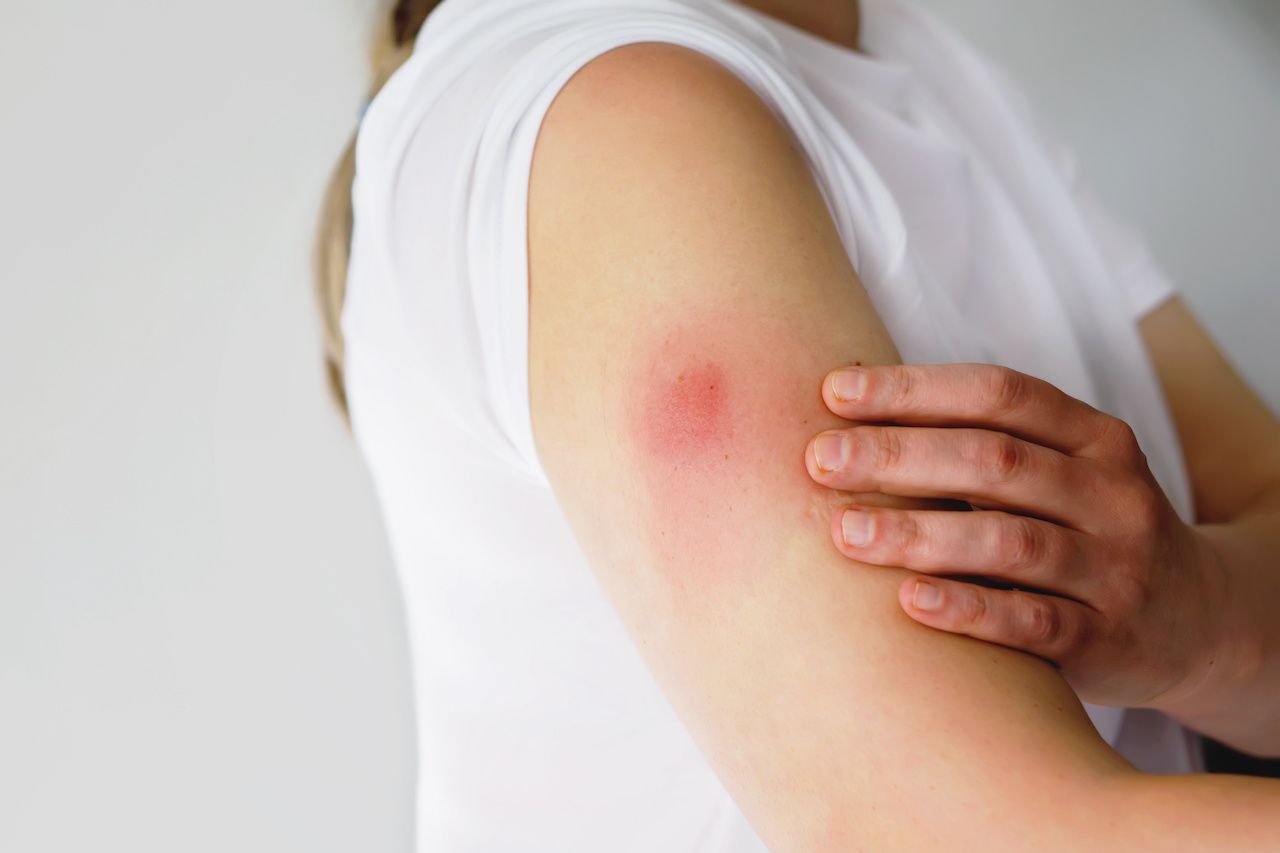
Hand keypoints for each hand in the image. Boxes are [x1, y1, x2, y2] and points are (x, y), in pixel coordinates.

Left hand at [804, 362, 1225, 709]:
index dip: (914, 389)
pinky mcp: (1108, 639)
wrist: (1199, 622)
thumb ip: (980, 446)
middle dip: (899, 456)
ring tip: (845, 532)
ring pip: (1010, 541)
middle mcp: (1111, 494)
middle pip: (996, 461)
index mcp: (1094, 437)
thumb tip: (846, 413)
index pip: (999, 394)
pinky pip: (1033, 623)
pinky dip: (969, 609)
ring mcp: (1116, 568)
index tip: (834, 394)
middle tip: (820, 462)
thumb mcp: (1060, 473)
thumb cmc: (1087, 532)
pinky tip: (909, 601)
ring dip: (920, 534)